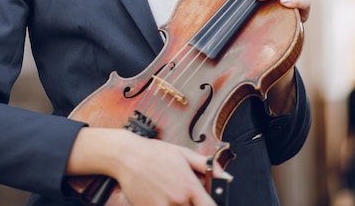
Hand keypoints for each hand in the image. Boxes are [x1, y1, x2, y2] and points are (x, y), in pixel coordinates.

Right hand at [66, 127, 230, 205]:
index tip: (209, 203)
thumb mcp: (183, 153)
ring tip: (171, 193)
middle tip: (184, 193)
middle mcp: (178, 200)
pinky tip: (162, 197)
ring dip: (180, 205)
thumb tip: (227, 177)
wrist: (127, 156)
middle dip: (193, 203)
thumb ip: (207, 166)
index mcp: (189, 186)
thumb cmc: (154, 153)